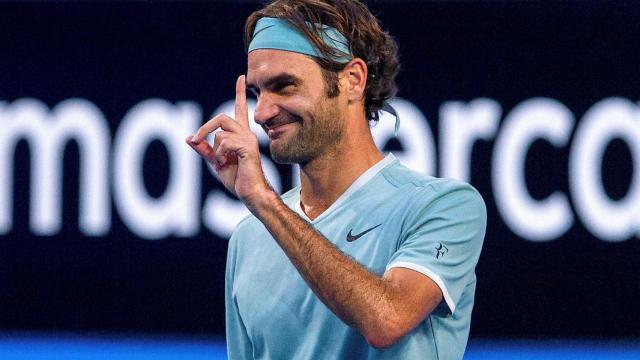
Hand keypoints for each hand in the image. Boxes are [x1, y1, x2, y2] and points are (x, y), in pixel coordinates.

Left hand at [186, 75, 270, 203]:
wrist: (250, 193)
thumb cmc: (237, 179)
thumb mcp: (216, 162)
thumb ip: (205, 150)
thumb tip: (188, 139)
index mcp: (240, 135)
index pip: (239, 109)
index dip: (239, 93)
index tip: (241, 77)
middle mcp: (246, 134)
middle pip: (222, 118)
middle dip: (204, 129)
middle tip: (195, 140)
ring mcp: (248, 139)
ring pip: (220, 132)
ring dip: (214, 149)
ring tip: (221, 162)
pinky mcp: (248, 147)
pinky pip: (224, 142)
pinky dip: (219, 154)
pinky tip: (225, 163)